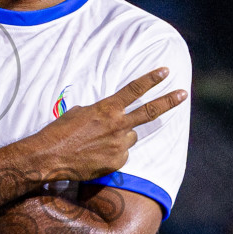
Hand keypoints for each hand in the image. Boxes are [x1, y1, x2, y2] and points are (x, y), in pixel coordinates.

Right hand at [26, 68, 186, 182]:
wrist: (49, 157)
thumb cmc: (60, 132)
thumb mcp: (79, 113)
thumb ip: (100, 113)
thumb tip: (109, 117)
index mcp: (106, 109)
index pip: (133, 90)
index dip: (151, 79)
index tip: (165, 71)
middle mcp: (117, 125)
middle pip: (148, 112)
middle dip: (168, 101)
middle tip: (183, 93)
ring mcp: (118, 145)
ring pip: (129, 137)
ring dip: (120, 137)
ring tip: (98, 141)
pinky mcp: (116, 162)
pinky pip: (120, 154)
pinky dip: (112, 153)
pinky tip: (94, 155)